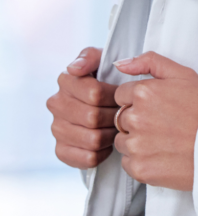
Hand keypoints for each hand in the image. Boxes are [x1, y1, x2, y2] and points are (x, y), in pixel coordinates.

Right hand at [47, 47, 117, 168]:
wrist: (104, 103)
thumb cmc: (107, 77)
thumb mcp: (102, 60)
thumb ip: (90, 57)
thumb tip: (74, 69)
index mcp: (66, 80)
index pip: (94, 93)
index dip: (114, 96)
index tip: (123, 95)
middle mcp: (56, 104)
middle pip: (93, 118)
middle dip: (114, 116)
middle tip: (124, 114)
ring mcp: (56, 128)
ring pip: (92, 139)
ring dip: (110, 135)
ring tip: (117, 127)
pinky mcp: (61, 150)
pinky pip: (88, 158)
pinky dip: (103, 152)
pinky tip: (108, 142)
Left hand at [113, 52, 197, 190]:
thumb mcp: (182, 73)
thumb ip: (149, 62)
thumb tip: (120, 64)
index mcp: (143, 93)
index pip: (121, 96)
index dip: (137, 100)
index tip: (154, 106)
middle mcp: (135, 118)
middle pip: (120, 118)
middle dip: (136, 119)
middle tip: (161, 123)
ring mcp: (136, 145)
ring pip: (122, 140)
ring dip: (135, 140)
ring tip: (161, 139)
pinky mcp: (139, 168)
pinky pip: (126, 162)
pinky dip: (139, 160)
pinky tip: (159, 154)